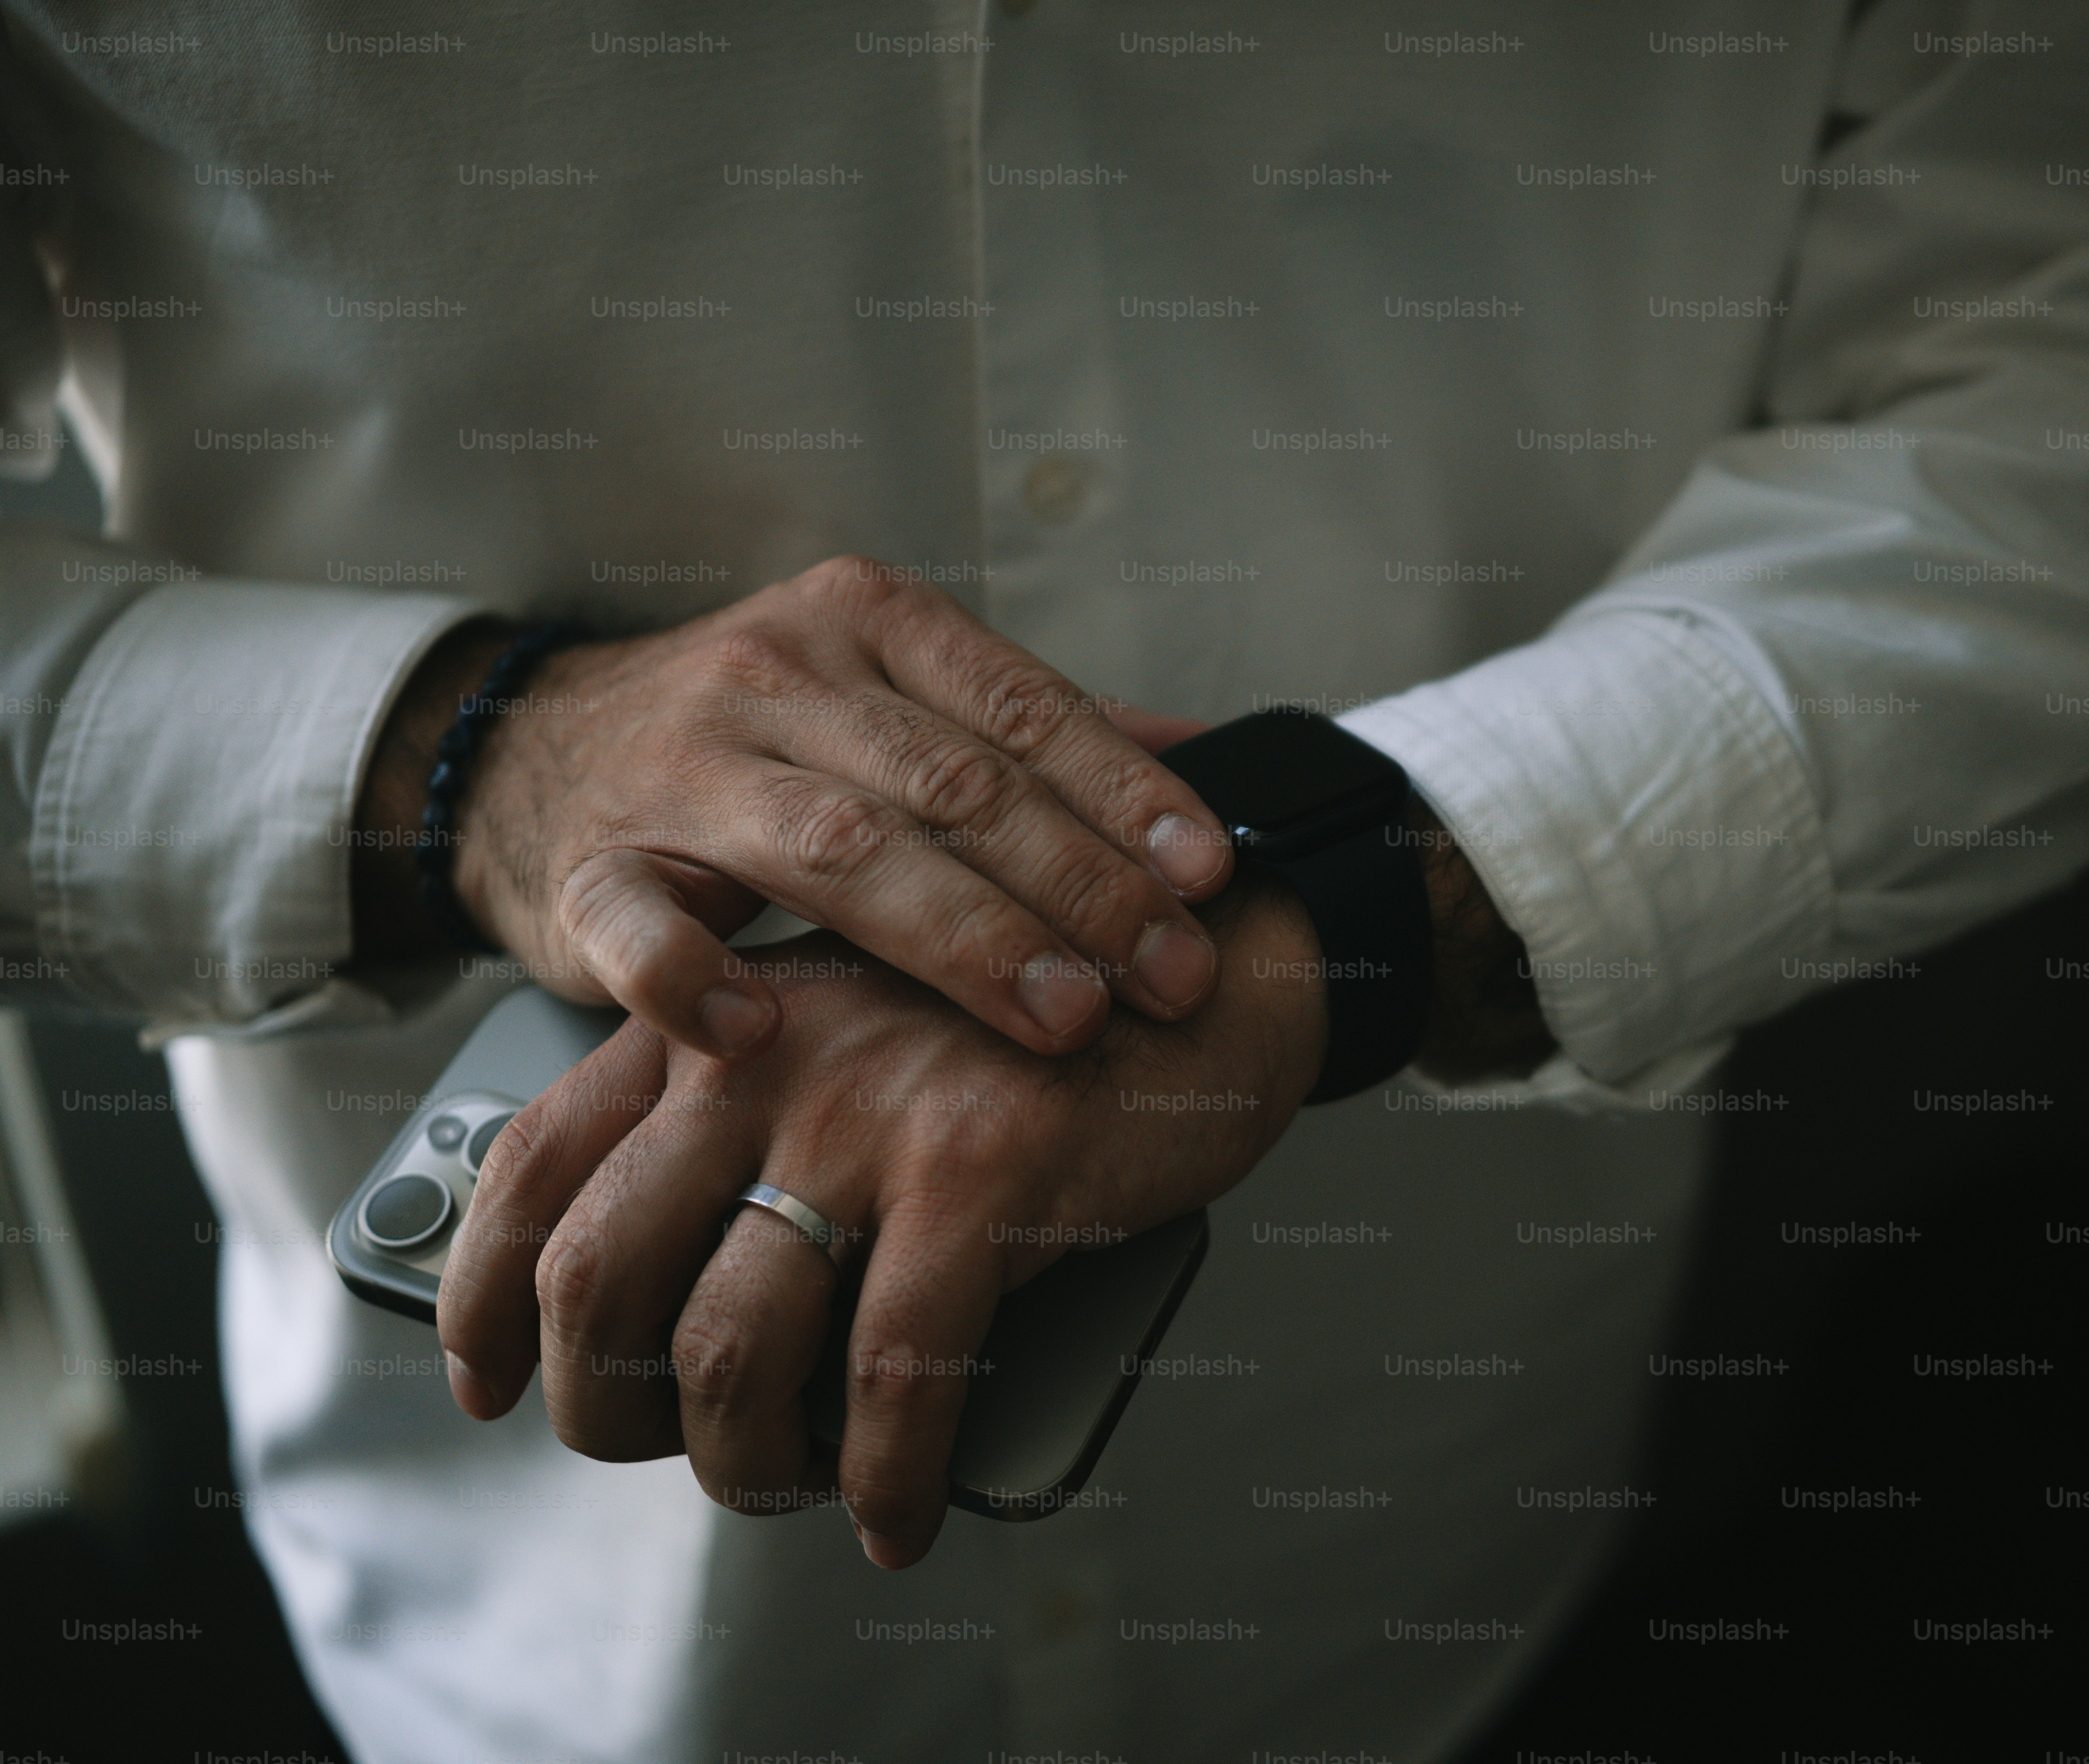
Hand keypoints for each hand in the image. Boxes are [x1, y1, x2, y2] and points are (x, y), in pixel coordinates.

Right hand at [350, 557, 1234, 1059]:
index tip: (1209, 879)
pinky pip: (639, 924)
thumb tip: (1204, 752)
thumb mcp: (894, 692)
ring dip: (960, 940)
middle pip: (955, 787)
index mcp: (869, 622)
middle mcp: (779, 675)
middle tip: (1166, 977)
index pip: (1026, 709)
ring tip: (1057, 1015)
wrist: (535, 752)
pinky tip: (760, 1028)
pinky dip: (693, 978)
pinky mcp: (589, 868)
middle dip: (1077, 891)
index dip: (1127, 798)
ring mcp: (679, 770)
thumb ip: (1035, 725)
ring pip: (840, 850)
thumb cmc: (758, 739)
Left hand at [434, 880, 1328, 1565]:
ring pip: (726, 1349)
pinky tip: (897, 1516)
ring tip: (794, 1487)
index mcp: (714, 1017)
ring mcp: (869, 1110)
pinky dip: (885, 1480)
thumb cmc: (1024, 1039)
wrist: (1207, 971)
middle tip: (657, 1452)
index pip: (531, 1164)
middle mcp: (763, 1051)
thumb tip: (662, 1307)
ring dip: (743, 1466)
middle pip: (594, 1275)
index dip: (480, 1296)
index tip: (490, 1383)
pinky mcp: (981, 1171)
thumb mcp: (850, 1049)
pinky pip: (893, 1379)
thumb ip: (747, 1133)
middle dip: (603, 1408)